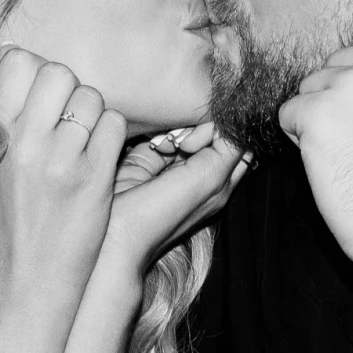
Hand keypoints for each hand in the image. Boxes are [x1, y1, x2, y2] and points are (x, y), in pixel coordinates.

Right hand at [0, 46, 126, 307]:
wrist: (28, 283)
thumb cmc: (13, 217)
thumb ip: (5, 112)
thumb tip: (18, 53)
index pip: (18, 59)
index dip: (34, 71)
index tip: (38, 96)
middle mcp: (25, 142)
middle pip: (59, 71)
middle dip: (67, 90)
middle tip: (64, 121)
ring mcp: (61, 160)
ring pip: (92, 97)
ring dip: (92, 115)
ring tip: (80, 145)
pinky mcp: (95, 180)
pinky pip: (115, 125)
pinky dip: (111, 137)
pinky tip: (98, 161)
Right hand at [94, 120, 250, 289]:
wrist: (116, 231)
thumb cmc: (166, 213)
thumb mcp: (209, 179)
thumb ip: (229, 149)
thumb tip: (232, 121)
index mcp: (220, 184)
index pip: (236, 143)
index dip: (226, 132)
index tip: (212, 136)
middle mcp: (199, 175)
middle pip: (212, 134)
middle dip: (202, 126)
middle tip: (189, 141)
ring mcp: (172, 167)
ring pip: (186, 130)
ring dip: (178, 130)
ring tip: (170, 146)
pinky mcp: (148, 160)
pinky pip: (160, 133)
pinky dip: (159, 134)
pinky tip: (156, 146)